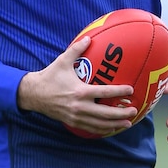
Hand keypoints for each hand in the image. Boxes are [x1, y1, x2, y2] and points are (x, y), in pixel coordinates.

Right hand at [18, 36, 137, 135]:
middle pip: (106, 113)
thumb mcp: (63, 61)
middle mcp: (80, 106)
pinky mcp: (72, 122)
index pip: (105, 92)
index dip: (119, 91)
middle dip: (122, 113)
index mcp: (81, 91)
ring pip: (100, 124)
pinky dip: (102, 130)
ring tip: (128, 123)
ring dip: (115, 124)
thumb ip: (76, 49)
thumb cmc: (50, 76)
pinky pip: (90, 128)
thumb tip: (88, 38)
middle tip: (134, 110)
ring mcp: (76, 116)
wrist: (34, 94)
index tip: (131, 90)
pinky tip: (110, 129)